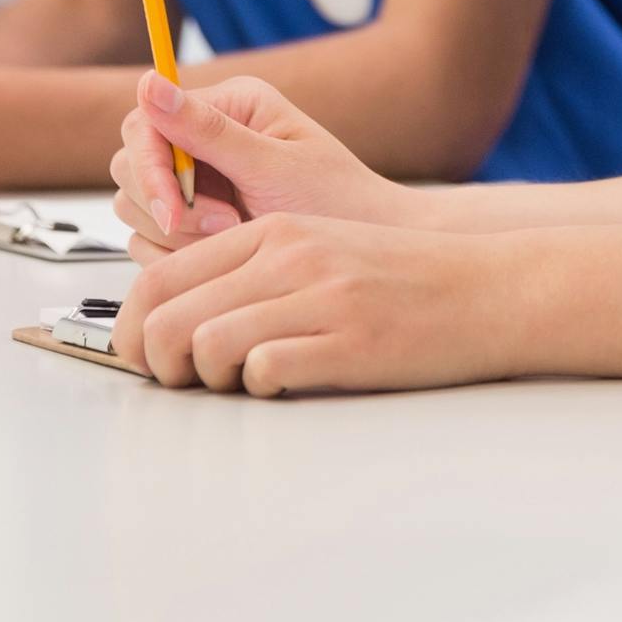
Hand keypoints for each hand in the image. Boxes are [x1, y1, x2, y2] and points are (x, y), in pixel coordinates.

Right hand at [111, 71, 410, 250]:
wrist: (359, 254)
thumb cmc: (336, 201)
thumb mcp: (275, 166)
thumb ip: (209, 131)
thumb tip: (151, 82)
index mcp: (227, 106)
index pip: (146, 124)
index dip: (149, 169)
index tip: (174, 210)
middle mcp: (203, 138)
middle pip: (130, 166)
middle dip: (170, 205)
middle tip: (226, 227)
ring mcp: (194, 181)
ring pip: (134, 208)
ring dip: (177, 234)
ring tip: (236, 237)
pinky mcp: (190, 221)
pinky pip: (149, 242)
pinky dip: (178, 256)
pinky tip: (222, 256)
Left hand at [113, 212, 521, 395]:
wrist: (491, 289)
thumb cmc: (406, 280)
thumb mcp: (322, 250)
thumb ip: (252, 272)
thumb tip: (174, 318)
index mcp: (274, 233)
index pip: (158, 278)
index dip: (129, 330)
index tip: (141, 357)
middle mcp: (290, 257)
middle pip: (165, 318)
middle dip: (155, 365)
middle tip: (181, 383)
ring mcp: (320, 298)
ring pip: (204, 346)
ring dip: (207, 380)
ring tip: (239, 382)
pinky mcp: (348, 342)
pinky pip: (264, 372)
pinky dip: (261, 388)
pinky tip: (288, 382)